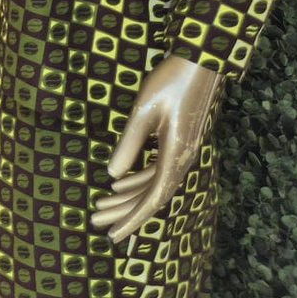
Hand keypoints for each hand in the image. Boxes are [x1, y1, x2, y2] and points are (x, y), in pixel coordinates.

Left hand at [90, 56, 218, 242]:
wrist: (201, 62)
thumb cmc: (170, 82)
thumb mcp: (144, 111)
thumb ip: (130, 143)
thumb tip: (111, 175)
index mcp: (176, 156)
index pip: (153, 198)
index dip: (132, 219)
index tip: (113, 235)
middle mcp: (182, 160)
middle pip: (151, 196)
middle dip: (123, 211)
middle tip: (95, 221)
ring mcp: (182, 152)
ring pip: (152, 183)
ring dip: (127, 196)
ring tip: (101, 205)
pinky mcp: (177, 142)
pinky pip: (156, 169)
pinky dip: (136, 178)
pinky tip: (117, 182)